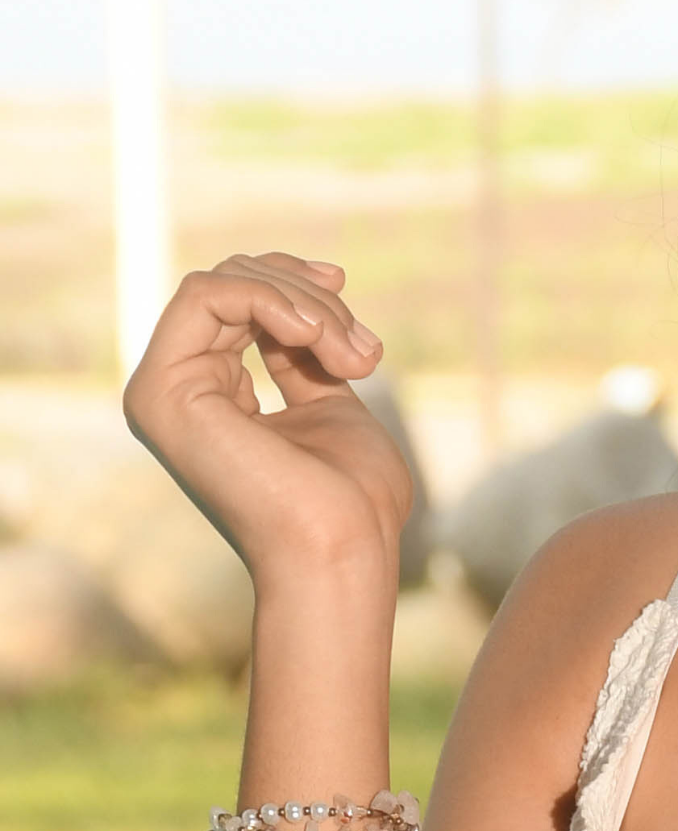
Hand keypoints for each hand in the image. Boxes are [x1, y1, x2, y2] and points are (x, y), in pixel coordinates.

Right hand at [123, 253, 412, 588]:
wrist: (343, 548)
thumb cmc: (353, 498)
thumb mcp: (331, 405)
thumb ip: (304, 361)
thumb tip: (300, 309)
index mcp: (213, 394)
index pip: (238, 300)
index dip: (294, 283)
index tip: (346, 301)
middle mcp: (179, 389)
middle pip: (232, 283)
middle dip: (311, 298)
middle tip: (363, 354)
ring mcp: (162, 391)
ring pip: (222, 282)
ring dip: (305, 305)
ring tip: (353, 359)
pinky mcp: (161, 391)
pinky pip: (204, 294)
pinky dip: (270, 299)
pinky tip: (314, 335)